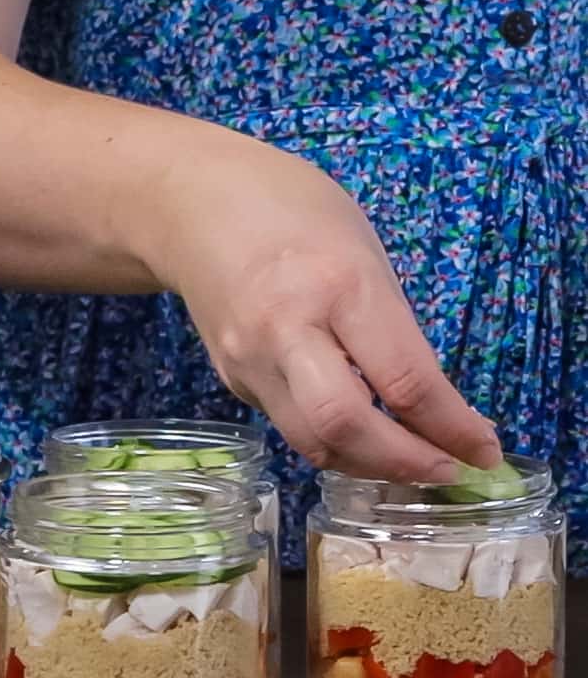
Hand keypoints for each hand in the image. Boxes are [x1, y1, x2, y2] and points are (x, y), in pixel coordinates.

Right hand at [152, 123, 501, 481]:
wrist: (192, 206)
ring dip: (370, 466)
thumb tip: (431, 402)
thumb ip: (391, 326)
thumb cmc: (294, 211)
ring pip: (313, 443)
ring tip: (411, 466)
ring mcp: (251, 362)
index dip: (451, 427)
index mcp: (338, 285)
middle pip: (347, 426)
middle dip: (406, 463)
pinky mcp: (233, 382)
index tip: (484, 451)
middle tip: (448, 471)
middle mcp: (287, 331)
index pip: (403, 379)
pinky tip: (363, 441)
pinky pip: (292, 427)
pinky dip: (336, 443)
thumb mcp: (364, 251)